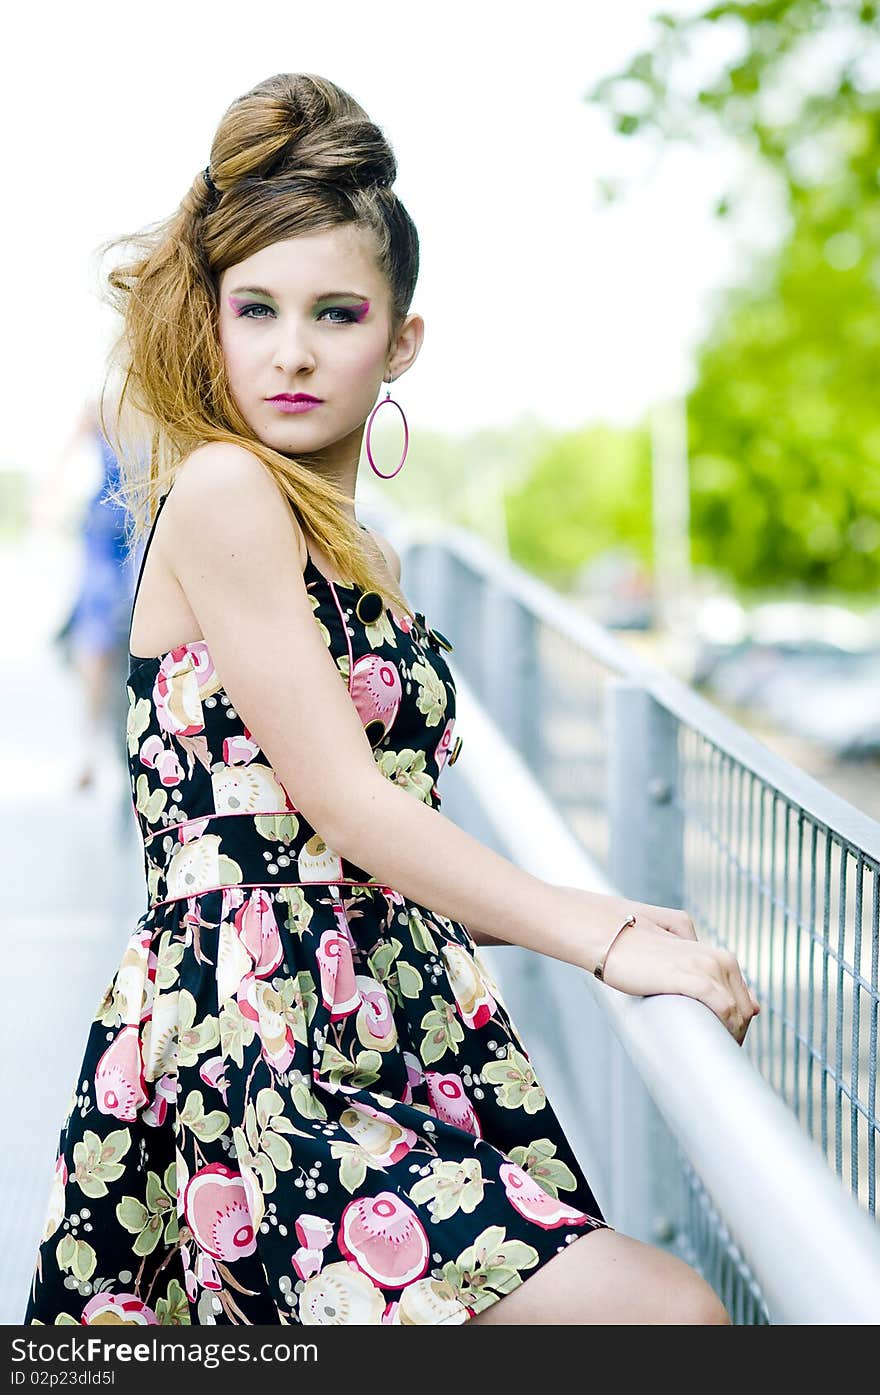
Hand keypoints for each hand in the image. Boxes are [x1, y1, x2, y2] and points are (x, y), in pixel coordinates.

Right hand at [558, 888, 760, 1045]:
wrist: (605, 932)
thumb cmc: (632, 943)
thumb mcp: (673, 946)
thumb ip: (698, 959)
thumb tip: (713, 986)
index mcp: (718, 955)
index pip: (743, 999)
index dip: (736, 1023)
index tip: (719, 1042)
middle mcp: (720, 959)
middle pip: (745, 1008)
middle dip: (735, 1033)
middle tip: (712, 1053)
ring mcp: (708, 967)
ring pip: (738, 1012)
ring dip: (730, 1036)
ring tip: (709, 1055)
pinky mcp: (693, 977)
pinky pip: (725, 1009)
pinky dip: (725, 1029)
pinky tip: (711, 1044)